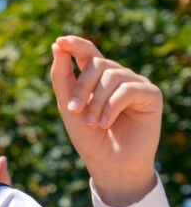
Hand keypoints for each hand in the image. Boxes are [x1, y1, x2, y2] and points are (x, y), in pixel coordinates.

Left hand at [49, 35, 161, 206]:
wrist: (110, 164)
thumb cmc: (89, 138)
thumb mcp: (69, 107)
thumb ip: (62, 77)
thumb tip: (57, 44)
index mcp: (97, 78)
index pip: (88, 52)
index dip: (75, 44)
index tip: (59, 41)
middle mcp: (118, 76)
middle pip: (97, 64)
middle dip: (81, 87)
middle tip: (72, 110)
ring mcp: (135, 84)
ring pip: (111, 76)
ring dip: (95, 102)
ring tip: (91, 124)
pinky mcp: (151, 95)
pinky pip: (127, 90)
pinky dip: (111, 107)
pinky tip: (104, 124)